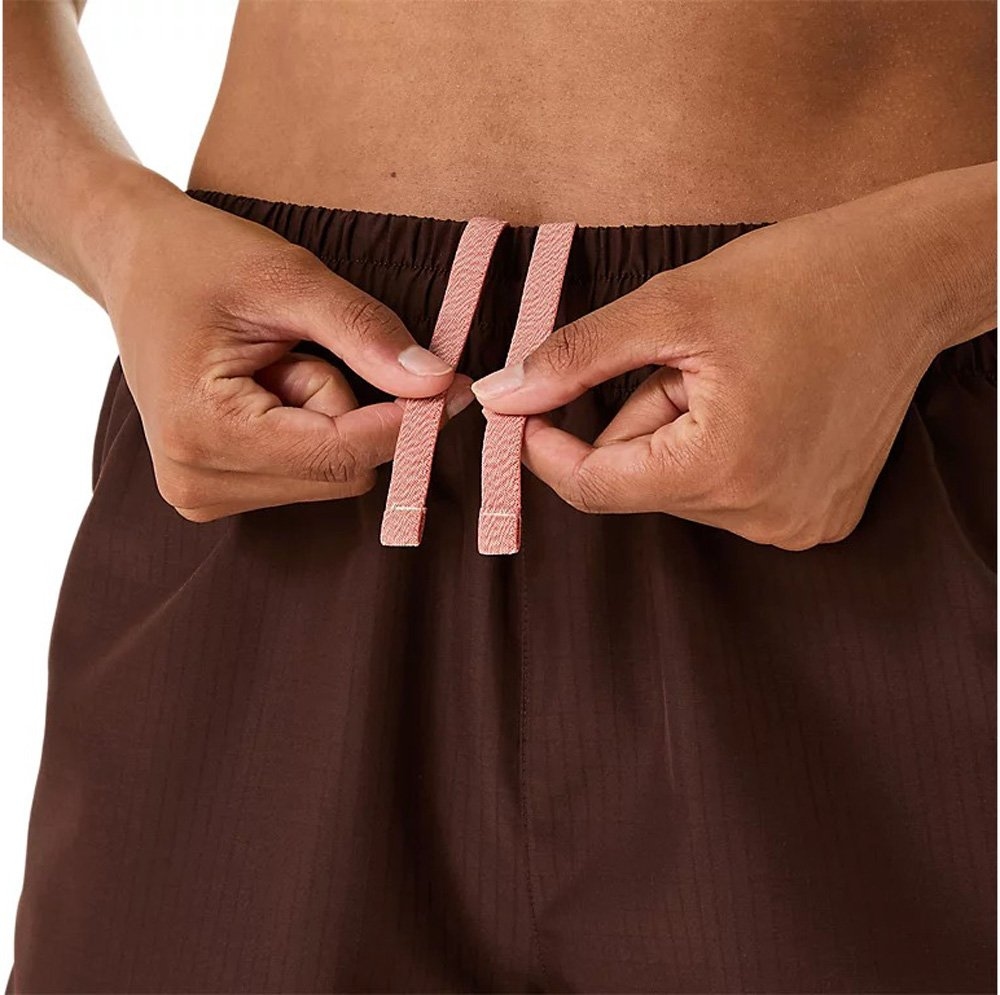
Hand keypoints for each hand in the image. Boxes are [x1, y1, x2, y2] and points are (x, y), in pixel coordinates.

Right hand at [99, 185, 471, 521]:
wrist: (131, 259)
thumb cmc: (198, 256)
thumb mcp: (287, 276)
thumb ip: (364, 332)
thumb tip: (437, 383)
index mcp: (204, 432)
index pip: (341, 454)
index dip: (407, 422)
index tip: (456, 385)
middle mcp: (196, 480)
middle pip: (342, 472)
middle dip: (350, 409)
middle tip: (302, 348)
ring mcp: (200, 493)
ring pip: (332, 476)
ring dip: (329, 417)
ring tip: (275, 362)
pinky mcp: (214, 490)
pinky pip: (309, 474)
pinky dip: (312, 430)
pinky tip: (268, 386)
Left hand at [471, 193, 970, 549]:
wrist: (912, 277)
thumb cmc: (800, 277)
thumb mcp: (670, 305)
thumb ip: (575, 358)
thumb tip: (504, 396)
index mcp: (725, 469)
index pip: (594, 487)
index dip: (545, 447)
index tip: (523, 404)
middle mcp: (765, 518)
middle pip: (640, 482)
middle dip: (639, 418)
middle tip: (688, 359)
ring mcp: (796, 525)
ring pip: (680, 486)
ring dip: (680, 432)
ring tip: (738, 376)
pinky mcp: (816, 518)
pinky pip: (725, 492)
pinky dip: (717, 449)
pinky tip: (763, 402)